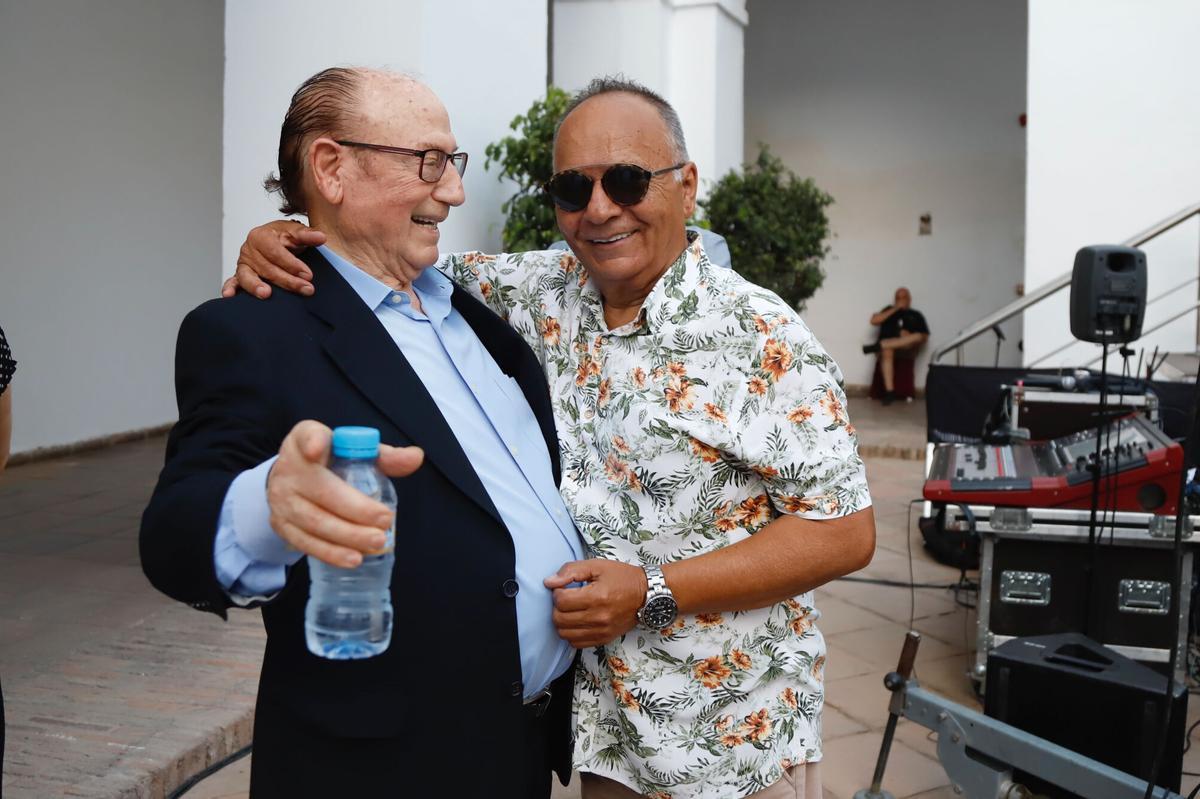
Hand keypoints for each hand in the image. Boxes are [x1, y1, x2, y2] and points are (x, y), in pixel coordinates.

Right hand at [221, 220, 326, 298]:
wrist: (274, 241)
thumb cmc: (284, 238)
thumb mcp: (295, 233)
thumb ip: (308, 235)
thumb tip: (321, 237)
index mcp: (260, 236)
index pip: (276, 252)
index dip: (292, 264)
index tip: (308, 275)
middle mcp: (248, 249)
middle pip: (267, 268)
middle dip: (288, 280)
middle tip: (306, 289)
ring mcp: (243, 263)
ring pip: (248, 276)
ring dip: (256, 286)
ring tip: (267, 294)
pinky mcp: (240, 275)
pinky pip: (233, 282)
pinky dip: (230, 288)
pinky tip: (229, 295)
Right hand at [266, 420, 422, 567]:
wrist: (290, 482)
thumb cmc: (329, 462)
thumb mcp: (352, 451)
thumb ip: (384, 456)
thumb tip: (416, 457)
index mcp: (305, 441)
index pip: (307, 435)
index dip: (313, 441)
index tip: (317, 449)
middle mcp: (289, 469)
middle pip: (320, 490)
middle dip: (355, 509)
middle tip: (385, 520)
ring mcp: (281, 500)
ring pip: (314, 522)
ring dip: (348, 536)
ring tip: (377, 542)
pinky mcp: (281, 526)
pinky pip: (307, 543)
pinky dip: (331, 553)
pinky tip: (354, 559)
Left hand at [544, 559, 648, 647]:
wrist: (646, 595)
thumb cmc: (622, 578)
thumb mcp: (597, 566)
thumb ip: (571, 571)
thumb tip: (549, 582)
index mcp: (597, 596)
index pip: (561, 601)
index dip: (557, 592)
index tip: (564, 588)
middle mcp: (598, 617)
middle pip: (559, 619)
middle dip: (557, 607)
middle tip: (566, 599)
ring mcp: (601, 631)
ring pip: (565, 634)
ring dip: (562, 622)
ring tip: (571, 611)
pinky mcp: (603, 639)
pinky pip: (576, 644)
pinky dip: (571, 633)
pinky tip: (577, 622)